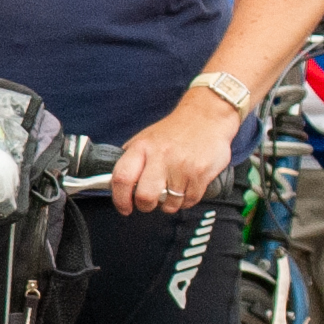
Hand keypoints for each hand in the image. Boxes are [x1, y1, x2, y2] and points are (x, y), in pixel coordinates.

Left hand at [111, 90, 238, 218]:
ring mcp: (181, 166)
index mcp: (141, 147)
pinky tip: (186, 188)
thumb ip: (132, 158)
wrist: (207, 116)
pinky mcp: (200, 173)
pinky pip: (189, 201)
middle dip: (145, 206)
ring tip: (171, 191)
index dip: (119, 199)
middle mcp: (160, 156)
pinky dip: (186, 200)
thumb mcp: (146, 138)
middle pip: (145, 196)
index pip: (122, 178)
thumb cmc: (175, 130)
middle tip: (148, 203)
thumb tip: (116, 182)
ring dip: (169, 204)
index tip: (124, 207)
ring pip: (169, 203)